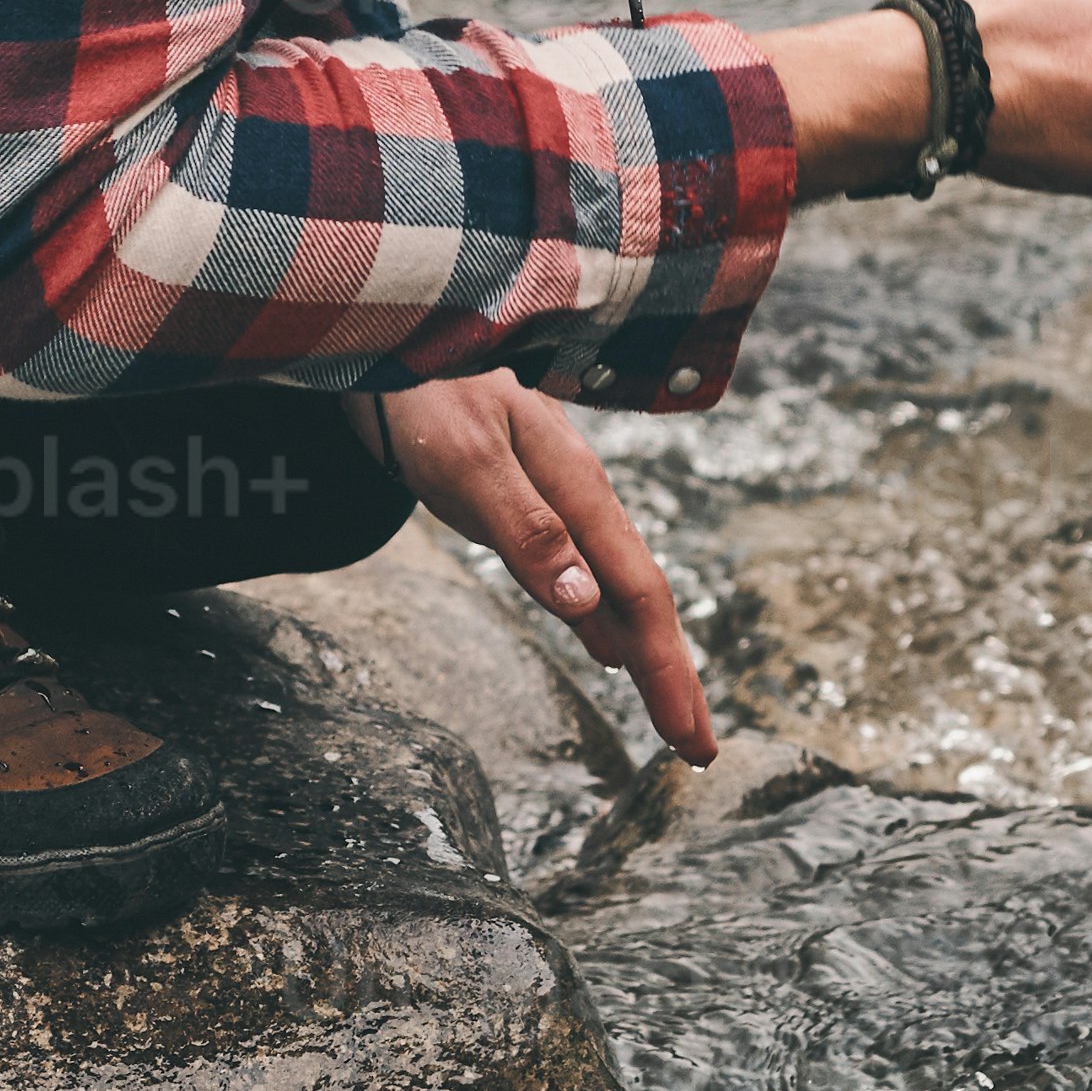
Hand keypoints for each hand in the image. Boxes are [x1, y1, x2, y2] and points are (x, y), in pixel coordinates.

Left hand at [378, 369, 714, 765]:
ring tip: (674, 717)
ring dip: (647, 656)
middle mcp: (581, 499)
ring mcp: (559, 504)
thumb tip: (584, 606)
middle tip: (699, 751)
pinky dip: (603, 622)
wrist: (393, 339)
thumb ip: (526, 529)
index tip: (690, 737)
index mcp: (578, 487)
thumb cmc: (424, 392)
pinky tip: (612, 651)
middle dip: (673, 677)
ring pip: (617, 592)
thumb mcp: (467, 461)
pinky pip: (582, 578)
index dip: (668, 670)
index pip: (639, 594)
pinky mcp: (530, 508)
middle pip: (642, 600)